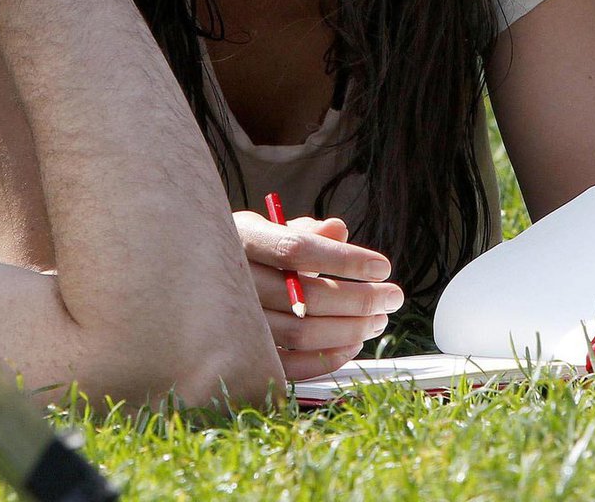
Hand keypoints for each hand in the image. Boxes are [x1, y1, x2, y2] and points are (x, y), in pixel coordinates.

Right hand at [232, 210, 403, 381]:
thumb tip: (338, 230)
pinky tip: (352, 345)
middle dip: (359, 298)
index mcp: (243, 239)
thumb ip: (305, 231)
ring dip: (350, 330)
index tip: (382, 267)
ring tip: (378, 318)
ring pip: (301, 333)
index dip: (343, 260)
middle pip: (305, 296)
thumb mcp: (268, 228)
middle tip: (392, 296)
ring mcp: (237, 320)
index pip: (296, 249)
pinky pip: (288, 366)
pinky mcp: (245, 353)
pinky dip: (325, 360)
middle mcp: (236, 280)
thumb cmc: (248, 251)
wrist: (201, 278)